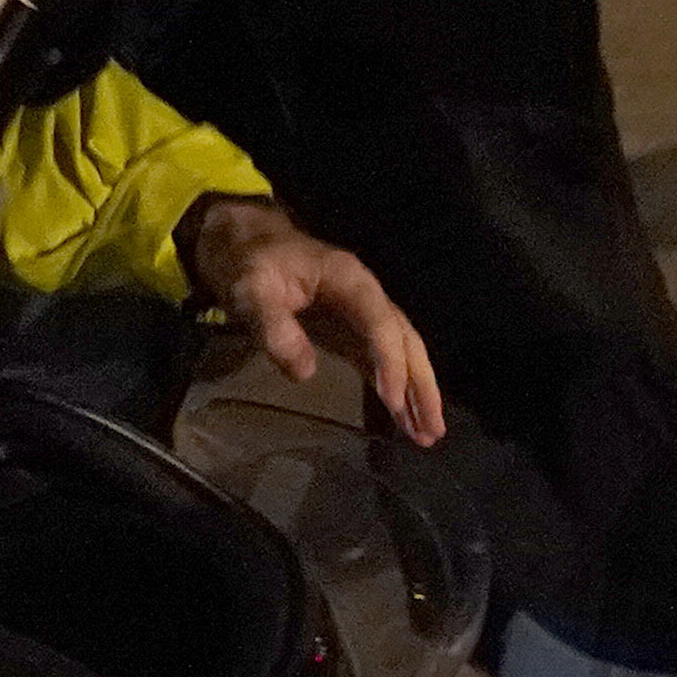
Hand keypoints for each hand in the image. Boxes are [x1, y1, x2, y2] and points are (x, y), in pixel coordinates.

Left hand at [177, 196, 448, 443]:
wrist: (243, 242)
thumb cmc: (247, 261)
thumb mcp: (250, 291)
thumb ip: (275, 327)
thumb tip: (305, 372)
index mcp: (348, 279)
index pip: (381, 322)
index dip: (389, 361)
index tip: (392, 399)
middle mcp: (366, 296)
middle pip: (405, 341)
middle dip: (421, 386)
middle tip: (432, 429)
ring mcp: (361, 315)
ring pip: (401, 354)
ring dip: (416, 394)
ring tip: (428, 435)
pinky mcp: (351, 332)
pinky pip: (382, 362)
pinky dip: (395, 391)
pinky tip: (405, 419)